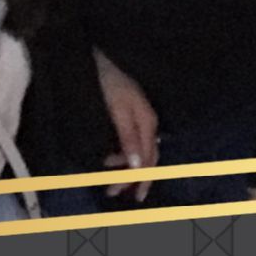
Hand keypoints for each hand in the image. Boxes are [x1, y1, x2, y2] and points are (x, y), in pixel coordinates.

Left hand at [95, 49, 156, 201]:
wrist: (105, 57)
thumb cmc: (111, 82)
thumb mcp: (118, 111)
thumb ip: (128, 138)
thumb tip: (138, 167)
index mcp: (148, 124)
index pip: (149, 160)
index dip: (143, 180)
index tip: (135, 198)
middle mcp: (148, 124)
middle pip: (146, 159)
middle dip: (131, 178)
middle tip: (111, 192)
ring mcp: (140, 120)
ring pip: (138, 152)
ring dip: (125, 168)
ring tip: (108, 178)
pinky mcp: (131, 117)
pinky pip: (131, 143)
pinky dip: (121, 155)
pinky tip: (109, 159)